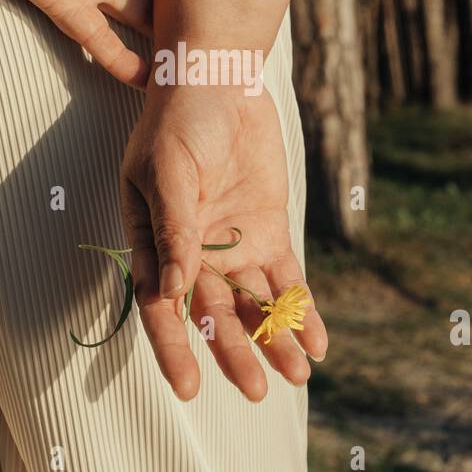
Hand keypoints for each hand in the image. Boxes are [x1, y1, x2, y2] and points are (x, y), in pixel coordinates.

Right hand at [120, 83, 327, 400]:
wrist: (221, 78)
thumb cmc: (179, 119)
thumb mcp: (167, 170)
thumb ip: (172, 228)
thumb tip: (172, 291)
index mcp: (154, 242)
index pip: (161, 307)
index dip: (173, 349)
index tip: (188, 389)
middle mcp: (192, 254)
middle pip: (213, 316)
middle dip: (234, 355)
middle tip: (257, 392)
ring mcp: (232, 245)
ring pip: (253, 307)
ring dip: (273, 341)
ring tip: (298, 376)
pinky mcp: (268, 232)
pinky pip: (286, 281)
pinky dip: (301, 311)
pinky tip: (317, 343)